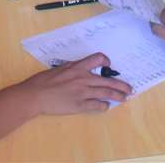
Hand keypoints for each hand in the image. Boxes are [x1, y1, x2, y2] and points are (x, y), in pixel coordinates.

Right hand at [18, 53, 132, 114]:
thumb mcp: (59, 68)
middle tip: (129, 88)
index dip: (106, 61)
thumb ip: (72, 68)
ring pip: (106, 93)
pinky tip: (105, 107)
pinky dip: (103, 106)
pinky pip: (97, 105)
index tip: (109, 65)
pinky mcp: (80, 105)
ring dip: (118, 96)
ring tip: (125, 98)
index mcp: (77, 67)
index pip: (98, 59)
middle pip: (108, 80)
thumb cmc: (43, 81)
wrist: (35, 95)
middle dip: (121, 85)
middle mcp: (83, 78)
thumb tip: (80, 68)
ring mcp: (82, 92)